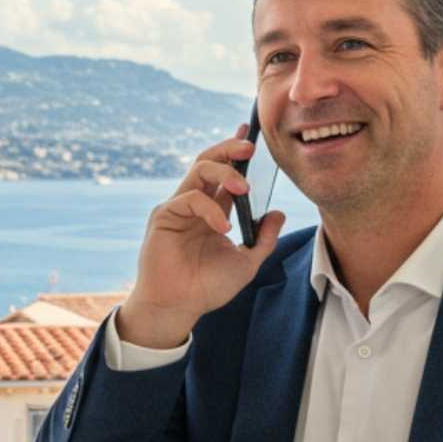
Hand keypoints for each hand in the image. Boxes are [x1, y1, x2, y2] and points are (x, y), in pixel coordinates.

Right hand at [116, 129, 285, 348]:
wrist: (179, 308)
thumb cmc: (207, 287)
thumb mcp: (246, 262)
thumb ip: (263, 239)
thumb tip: (278, 213)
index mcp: (213, 211)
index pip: (226, 173)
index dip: (236, 152)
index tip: (250, 134)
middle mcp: (195, 204)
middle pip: (209, 161)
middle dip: (229, 149)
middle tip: (250, 147)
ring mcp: (178, 207)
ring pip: (198, 170)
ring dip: (224, 171)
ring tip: (243, 187)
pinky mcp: (164, 216)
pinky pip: (190, 198)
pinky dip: (210, 209)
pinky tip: (223, 228)